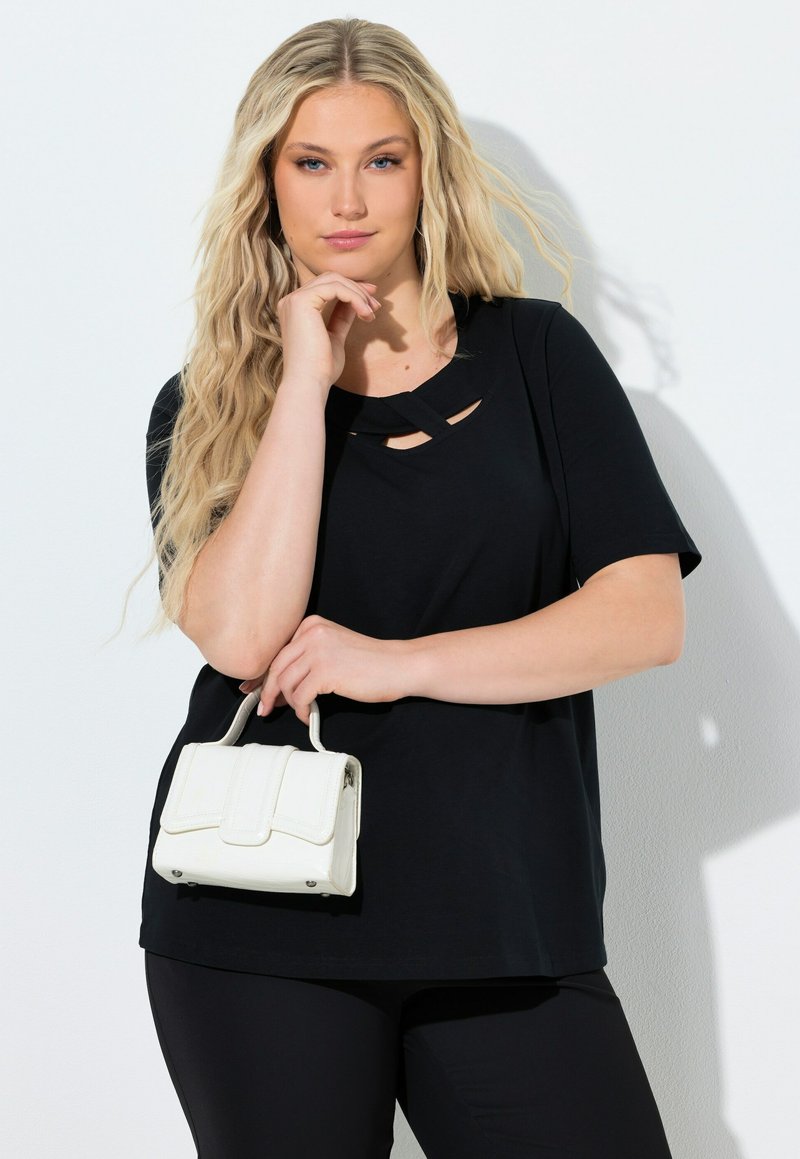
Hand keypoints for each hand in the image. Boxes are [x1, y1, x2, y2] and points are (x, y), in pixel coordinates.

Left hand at [238, 614, 407, 725]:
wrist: (398, 666)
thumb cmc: (369, 662)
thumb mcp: (332, 648)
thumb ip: (306, 657)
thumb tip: (274, 682)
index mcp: (311, 625)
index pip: (277, 652)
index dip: (262, 675)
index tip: (253, 689)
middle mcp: (311, 633)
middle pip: (275, 667)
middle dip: (267, 692)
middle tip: (265, 709)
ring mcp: (318, 651)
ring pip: (284, 683)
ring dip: (290, 704)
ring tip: (301, 712)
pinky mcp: (325, 671)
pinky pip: (300, 697)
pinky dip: (302, 711)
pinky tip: (310, 715)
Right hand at [277, 274, 382, 390]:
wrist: (309, 384)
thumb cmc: (321, 369)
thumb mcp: (335, 337)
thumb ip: (341, 317)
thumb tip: (355, 302)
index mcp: (296, 310)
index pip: (325, 287)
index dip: (351, 290)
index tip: (371, 302)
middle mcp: (291, 301)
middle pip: (329, 279)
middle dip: (357, 288)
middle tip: (376, 305)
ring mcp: (294, 300)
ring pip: (334, 280)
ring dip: (358, 293)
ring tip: (371, 312)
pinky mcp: (302, 301)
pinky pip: (335, 288)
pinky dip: (354, 297)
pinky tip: (365, 313)